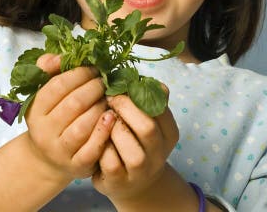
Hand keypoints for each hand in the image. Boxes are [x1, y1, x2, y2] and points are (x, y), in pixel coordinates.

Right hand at [23, 54, 116, 182]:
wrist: (48, 159)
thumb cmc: (51, 118)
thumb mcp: (44, 94)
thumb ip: (48, 70)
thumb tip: (58, 57)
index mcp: (34, 111)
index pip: (58, 85)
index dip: (79, 73)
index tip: (94, 69)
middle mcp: (44, 132)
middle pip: (74, 103)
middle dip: (94, 88)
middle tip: (104, 83)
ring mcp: (60, 150)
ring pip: (83, 125)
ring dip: (101, 107)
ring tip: (108, 99)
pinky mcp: (76, 166)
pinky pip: (93, 148)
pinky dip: (104, 131)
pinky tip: (112, 118)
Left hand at [91, 85, 179, 204]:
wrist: (132, 185)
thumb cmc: (136, 144)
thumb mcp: (149, 123)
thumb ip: (149, 102)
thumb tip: (146, 80)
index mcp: (169, 134)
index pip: (160, 108)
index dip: (138, 94)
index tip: (122, 88)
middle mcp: (159, 154)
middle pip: (147, 126)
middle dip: (123, 107)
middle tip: (109, 99)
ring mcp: (140, 171)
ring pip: (126, 143)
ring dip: (110, 127)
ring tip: (103, 120)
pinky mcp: (119, 182)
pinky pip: (108, 160)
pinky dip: (100, 147)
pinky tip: (97, 140)